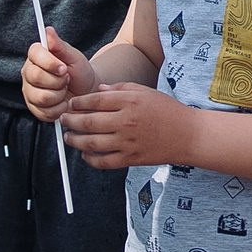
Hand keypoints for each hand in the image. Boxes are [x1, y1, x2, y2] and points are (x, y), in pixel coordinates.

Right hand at [22, 27, 93, 122]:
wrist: (87, 93)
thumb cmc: (79, 71)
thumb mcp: (74, 56)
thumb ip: (60, 45)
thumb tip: (48, 30)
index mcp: (36, 56)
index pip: (34, 54)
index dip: (50, 63)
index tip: (64, 68)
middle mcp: (28, 73)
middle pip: (36, 77)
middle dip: (58, 80)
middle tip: (67, 79)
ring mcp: (29, 92)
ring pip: (41, 96)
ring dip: (59, 95)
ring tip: (64, 90)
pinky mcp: (34, 109)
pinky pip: (44, 112)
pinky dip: (59, 109)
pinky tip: (63, 103)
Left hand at [61, 82, 194, 169]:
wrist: (188, 135)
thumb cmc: (167, 110)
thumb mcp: (145, 91)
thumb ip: (120, 88)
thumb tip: (99, 91)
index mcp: (129, 101)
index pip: (95, 101)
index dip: (78, 103)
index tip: (71, 104)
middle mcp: (126, 121)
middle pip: (89, 122)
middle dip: (71, 121)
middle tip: (63, 120)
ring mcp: (128, 142)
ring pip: (92, 143)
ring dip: (75, 141)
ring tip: (68, 138)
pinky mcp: (131, 159)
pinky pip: (104, 162)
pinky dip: (90, 159)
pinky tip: (85, 154)